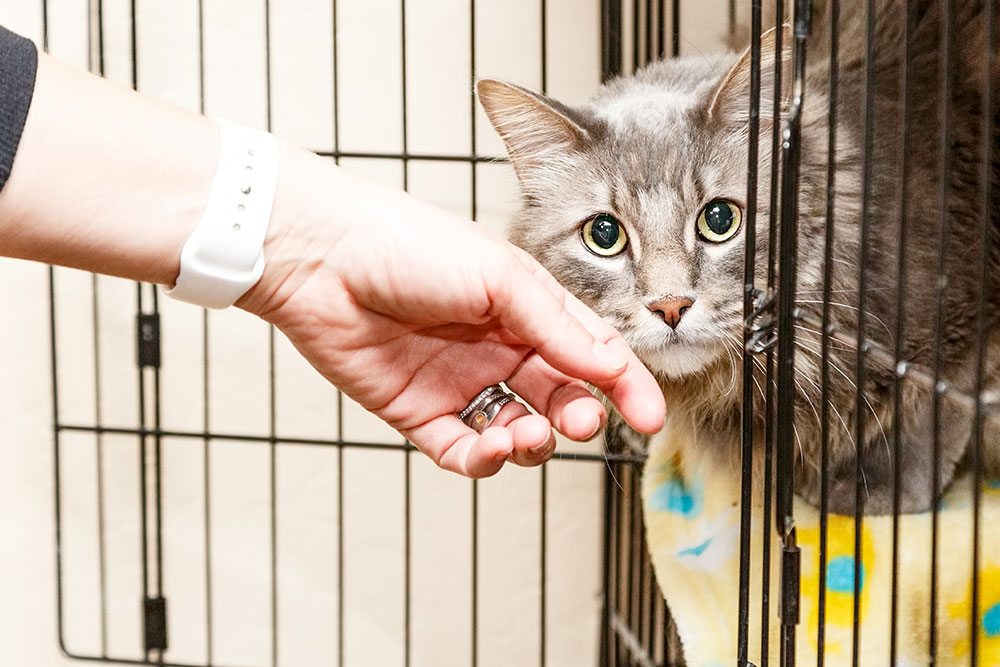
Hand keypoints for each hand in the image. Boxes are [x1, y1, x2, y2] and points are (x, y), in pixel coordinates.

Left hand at [239, 150, 665, 477]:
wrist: (321, 258)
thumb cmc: (408, 245)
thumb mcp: (500, 276)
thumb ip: (556, 325)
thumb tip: (611, 367)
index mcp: (525, 308)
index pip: (589, 352)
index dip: (624, 385)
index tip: (649, 417)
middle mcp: (498, 347)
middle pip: (558, 397)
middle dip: (577, 416)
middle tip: (579, 421)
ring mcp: (460, 382)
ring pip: (517, 430)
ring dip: (533, 442)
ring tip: (526, 434)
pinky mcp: (419, 412)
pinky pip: (464, 451)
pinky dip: (486, 459)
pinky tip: (492, 446)